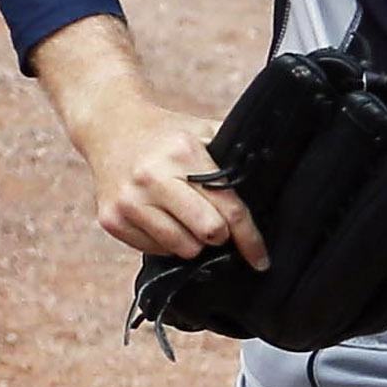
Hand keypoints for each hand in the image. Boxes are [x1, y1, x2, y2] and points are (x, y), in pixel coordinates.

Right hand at [73, 86, 267, 267]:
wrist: (110, 126)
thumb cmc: (167, 134)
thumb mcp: (202, 131)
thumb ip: (236, 153)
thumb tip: (277, 175)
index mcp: (182, 154)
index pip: (228, 208)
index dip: (249, 238)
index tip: (260, 259)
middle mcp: (152, 178)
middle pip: (207, 233)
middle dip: (219, 235)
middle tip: (215, 222)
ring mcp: (129, 201)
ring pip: (181, 248)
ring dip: (192, 240)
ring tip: (185, 216)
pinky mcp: (111, 220)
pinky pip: (154, 251)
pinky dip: (166, 242)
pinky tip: (162, 217)